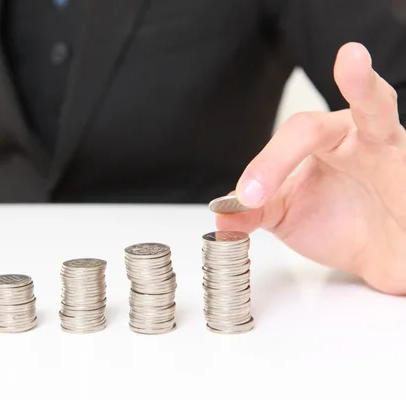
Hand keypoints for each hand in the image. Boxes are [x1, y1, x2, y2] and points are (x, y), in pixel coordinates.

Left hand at [216, 42, 405, 294]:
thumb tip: (223, 214)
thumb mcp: (288, 217)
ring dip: (364, 88)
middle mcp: (352, 136)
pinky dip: (393, 158)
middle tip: (255, 192)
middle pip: (313, 125)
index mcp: (321, 141)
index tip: (246, 199)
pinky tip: (389, 151)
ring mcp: (388, 149)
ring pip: (377, 108)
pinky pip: (405, 160)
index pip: (286, 138)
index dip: (265, 166)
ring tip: (350, 61)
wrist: (384, 255)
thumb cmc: (342, 225)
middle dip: (280, 156)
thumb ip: (255, 213)